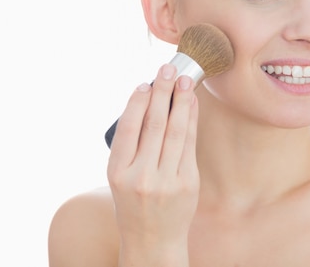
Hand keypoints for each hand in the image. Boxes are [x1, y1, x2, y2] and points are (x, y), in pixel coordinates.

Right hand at [107, 64, 199, 264]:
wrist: (153, 240)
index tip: (145, 82)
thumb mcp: (120, 177)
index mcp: (117, 173)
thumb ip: (131, 146)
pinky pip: (190, 145)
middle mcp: (141, 176)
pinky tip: (192, 105)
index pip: (128, 129)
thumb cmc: (133, 202)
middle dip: (163, 93)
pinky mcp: (188, 183)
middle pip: (155, 125)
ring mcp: (167, 181)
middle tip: (169, 69)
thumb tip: (148, 102)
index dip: (137, 102)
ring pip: (176, 132)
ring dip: (182, 102)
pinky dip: (191, 121)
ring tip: (186, 81)